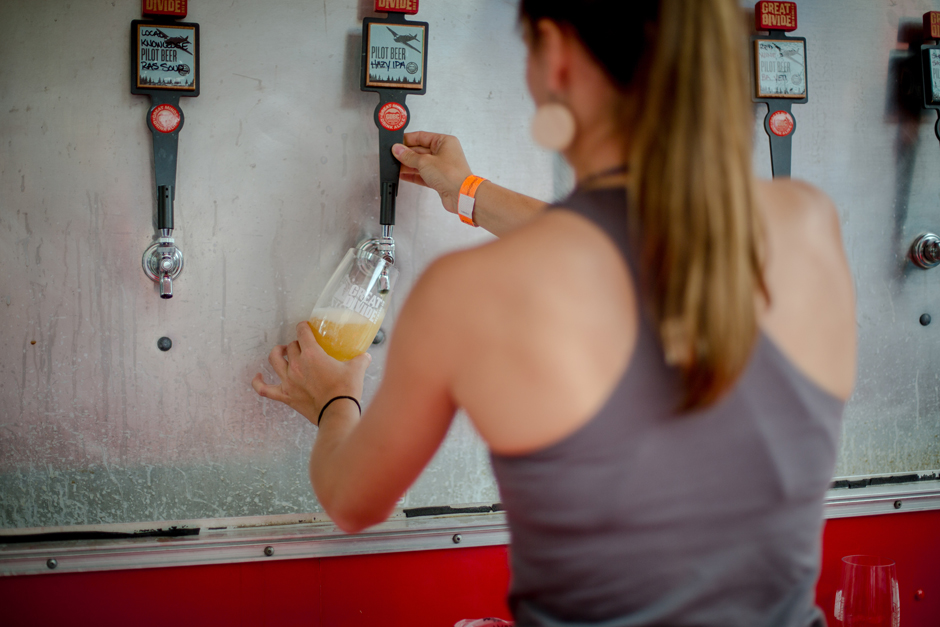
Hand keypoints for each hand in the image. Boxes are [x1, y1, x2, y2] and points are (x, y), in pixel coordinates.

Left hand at [252, 322, 371, 423]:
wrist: (338, 413)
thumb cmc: (346, 391)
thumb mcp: (357, 369)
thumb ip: (360, 359)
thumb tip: (365, 357)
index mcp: (312, 355)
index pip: (302, 333)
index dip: (303, 327)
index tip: (306, 327)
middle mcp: (297, 365)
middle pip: (291, 346)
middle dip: (297, 343)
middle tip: (304, 346)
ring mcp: (289, 381)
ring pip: (274, 360)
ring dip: (277, 353)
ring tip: (282, 352)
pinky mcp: (286, 396)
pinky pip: (264, 389)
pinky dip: (258, 382)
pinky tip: (258, 377)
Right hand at [392, 132, 472, 214]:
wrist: (461, 195)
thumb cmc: (452, 174)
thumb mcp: (425, 162)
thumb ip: (409, 156)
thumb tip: (398, 150)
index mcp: (444, 142)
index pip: (422, 136)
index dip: (408, 140)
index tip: (396, 143)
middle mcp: (444, 153)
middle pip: (420, 150)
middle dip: (407, 154)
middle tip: (394, 156)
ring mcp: (442, 167)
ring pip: (421, 163)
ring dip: (408, 165)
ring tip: (395, 166)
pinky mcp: (439, 179)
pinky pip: (423, 174)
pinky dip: (413, 175)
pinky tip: (403, 175)